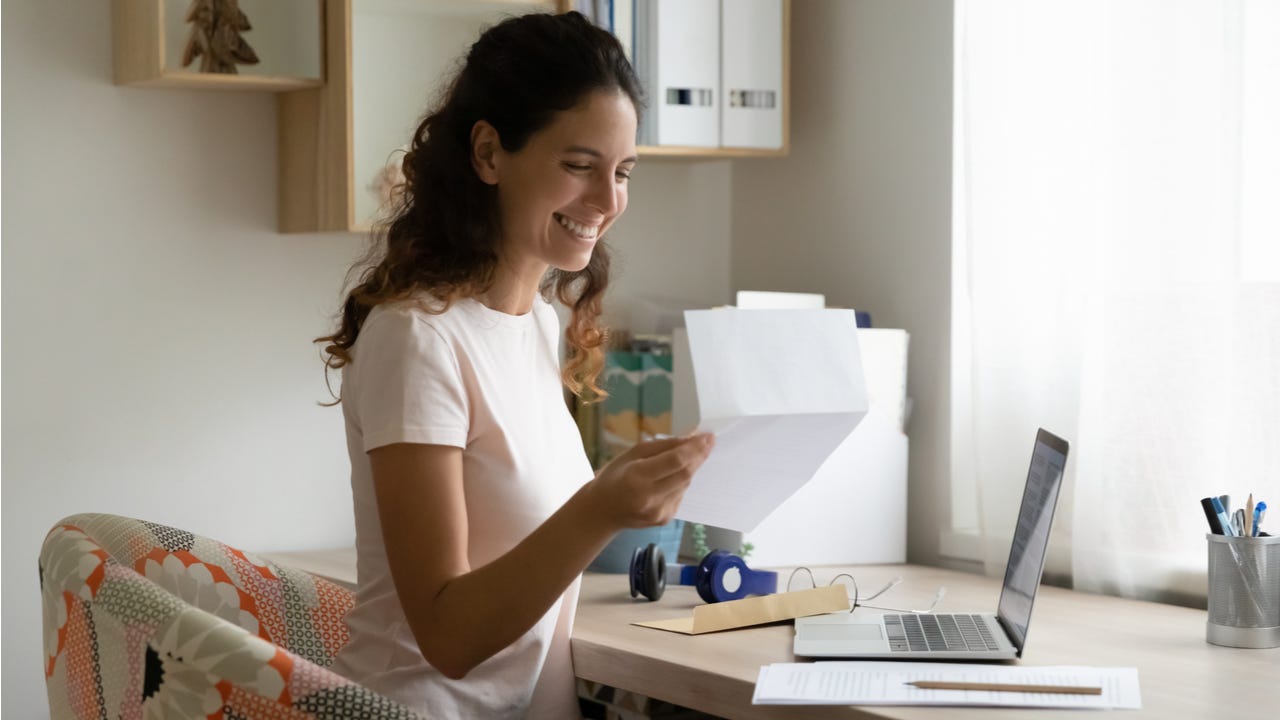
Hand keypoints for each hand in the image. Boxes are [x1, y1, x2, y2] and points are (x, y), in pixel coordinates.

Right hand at [586, 433, 714, 529]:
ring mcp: (659, 511)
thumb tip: (690, 440)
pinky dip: (680, 482)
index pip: (675, 461)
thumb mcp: (632, 454)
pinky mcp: (665, 519)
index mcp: (637, 478)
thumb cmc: (614, 477)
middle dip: (699, 456)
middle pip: (685, 473)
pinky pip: (680, 494)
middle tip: (708, 441)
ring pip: (685, 484)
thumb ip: (662, 446)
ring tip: (684, 457)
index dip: (695, 448)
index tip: (708, 436)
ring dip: (689, 468)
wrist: (602, 512)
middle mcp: (650, 498)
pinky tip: (669, 479)